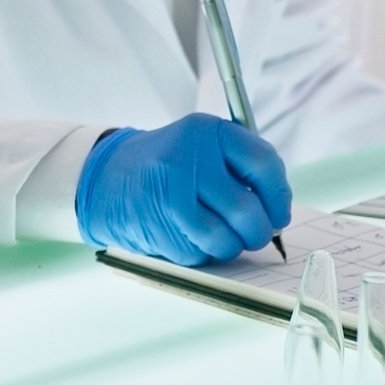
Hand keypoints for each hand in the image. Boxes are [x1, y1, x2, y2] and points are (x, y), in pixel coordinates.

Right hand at [76, 114, 292, 265]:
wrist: (106, 175)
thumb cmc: (168, 165)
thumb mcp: (200, 146)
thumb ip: (240, 167)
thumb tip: (277, 213)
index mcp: (205, 131)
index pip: (263, 163)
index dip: (278, 196)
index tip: (278, 213)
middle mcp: (186, 158)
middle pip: (246, 209)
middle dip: (258, 231)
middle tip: (255, 234)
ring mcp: (168, 193)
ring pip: (223, 238)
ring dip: (230, 247)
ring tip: (224, 239)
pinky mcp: (154, 223)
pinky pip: (196, 253)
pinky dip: (201, 253)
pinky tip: (191, 237)